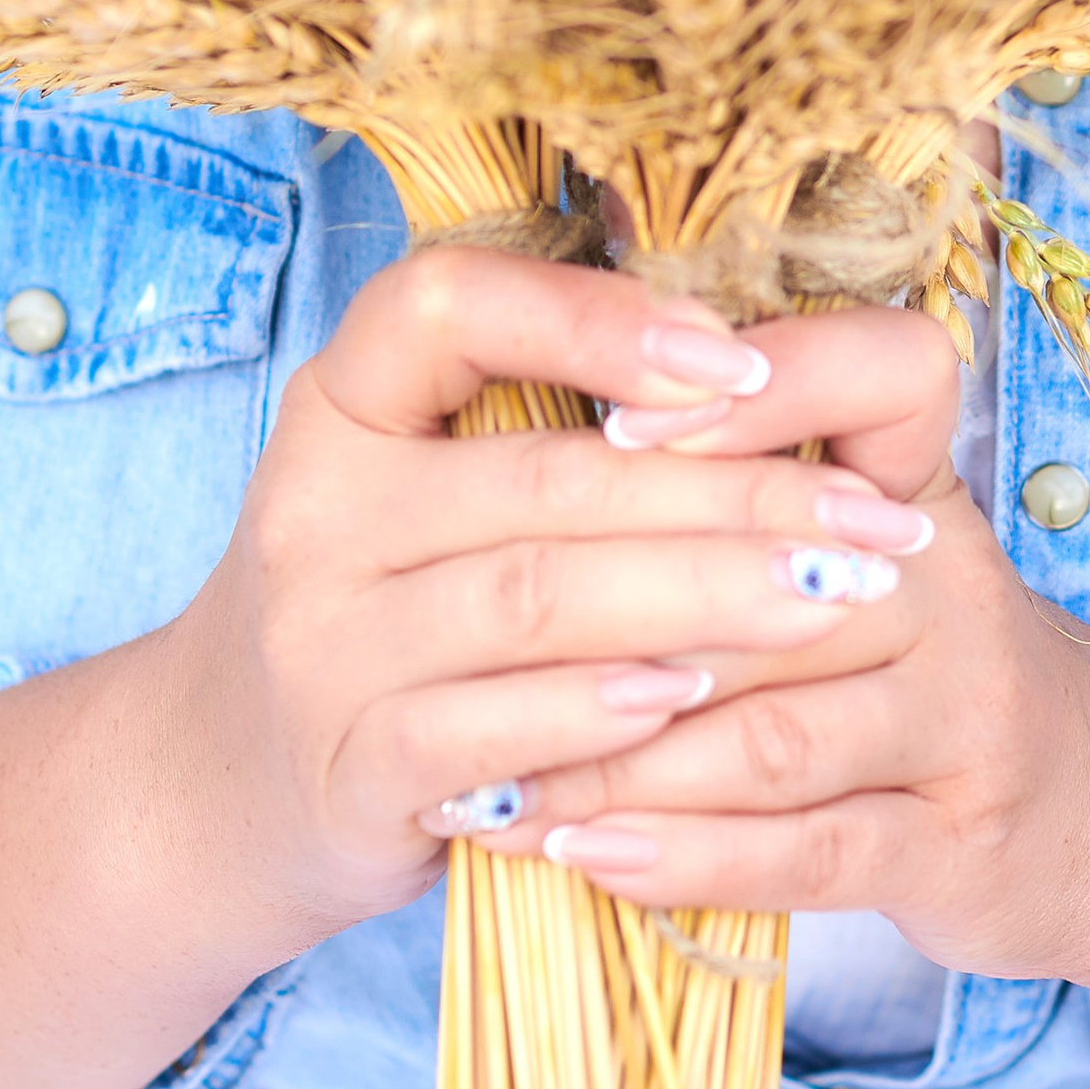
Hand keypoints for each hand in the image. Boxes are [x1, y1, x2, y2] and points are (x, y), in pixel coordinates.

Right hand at [155, 246, 960, 962]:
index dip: (597, 320)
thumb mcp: (420, 485)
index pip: (447, 305)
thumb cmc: (380, 604)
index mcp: (344, 402)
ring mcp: (319, 640)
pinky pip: (492, 728)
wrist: (214, 783)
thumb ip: (543, 423)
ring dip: (703, 597)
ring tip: (831, 599)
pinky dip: (602, 710)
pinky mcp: (344, 764)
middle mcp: (313, 505)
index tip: (741, 360)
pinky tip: (700, 696)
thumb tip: (762, 365)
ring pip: (537, 598)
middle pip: (548, 477)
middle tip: (875, 520)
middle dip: (736, 491)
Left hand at [477, 373, 1089, 983]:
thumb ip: (735, 493)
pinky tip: (582, 854)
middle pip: (769, 579)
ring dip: (614, 763)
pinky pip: (808, 849)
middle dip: (605, 618)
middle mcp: (955, 580)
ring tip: (492, 783)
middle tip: (460, 645)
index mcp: (920, 483)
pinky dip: (683, 857)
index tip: (612, 427)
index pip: (888, 371)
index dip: (763, 383)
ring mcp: (968, 714)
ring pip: (767, 732)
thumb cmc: (918, 663)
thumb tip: (538, 433)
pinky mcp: (963, 840)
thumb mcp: (861, 547)